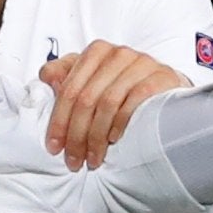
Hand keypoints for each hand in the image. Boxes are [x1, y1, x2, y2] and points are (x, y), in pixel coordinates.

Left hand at [40, 41, 187, 169]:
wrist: (164, 87)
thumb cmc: (122, 86)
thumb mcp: (90, 78)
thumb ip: (65, 75)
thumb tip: (48, 80)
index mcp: (96, 52)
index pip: (69, 90)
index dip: (58, 121)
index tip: (54, 147)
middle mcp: (117, 54)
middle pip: (86, 99)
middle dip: (76, 135)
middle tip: (73, 160)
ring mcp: (141, 63)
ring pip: (107, 103)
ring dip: (97, 137)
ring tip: (93, 158)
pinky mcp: (161, 76)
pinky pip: (135, 101)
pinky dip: (121, 122)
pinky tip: (114, 139)